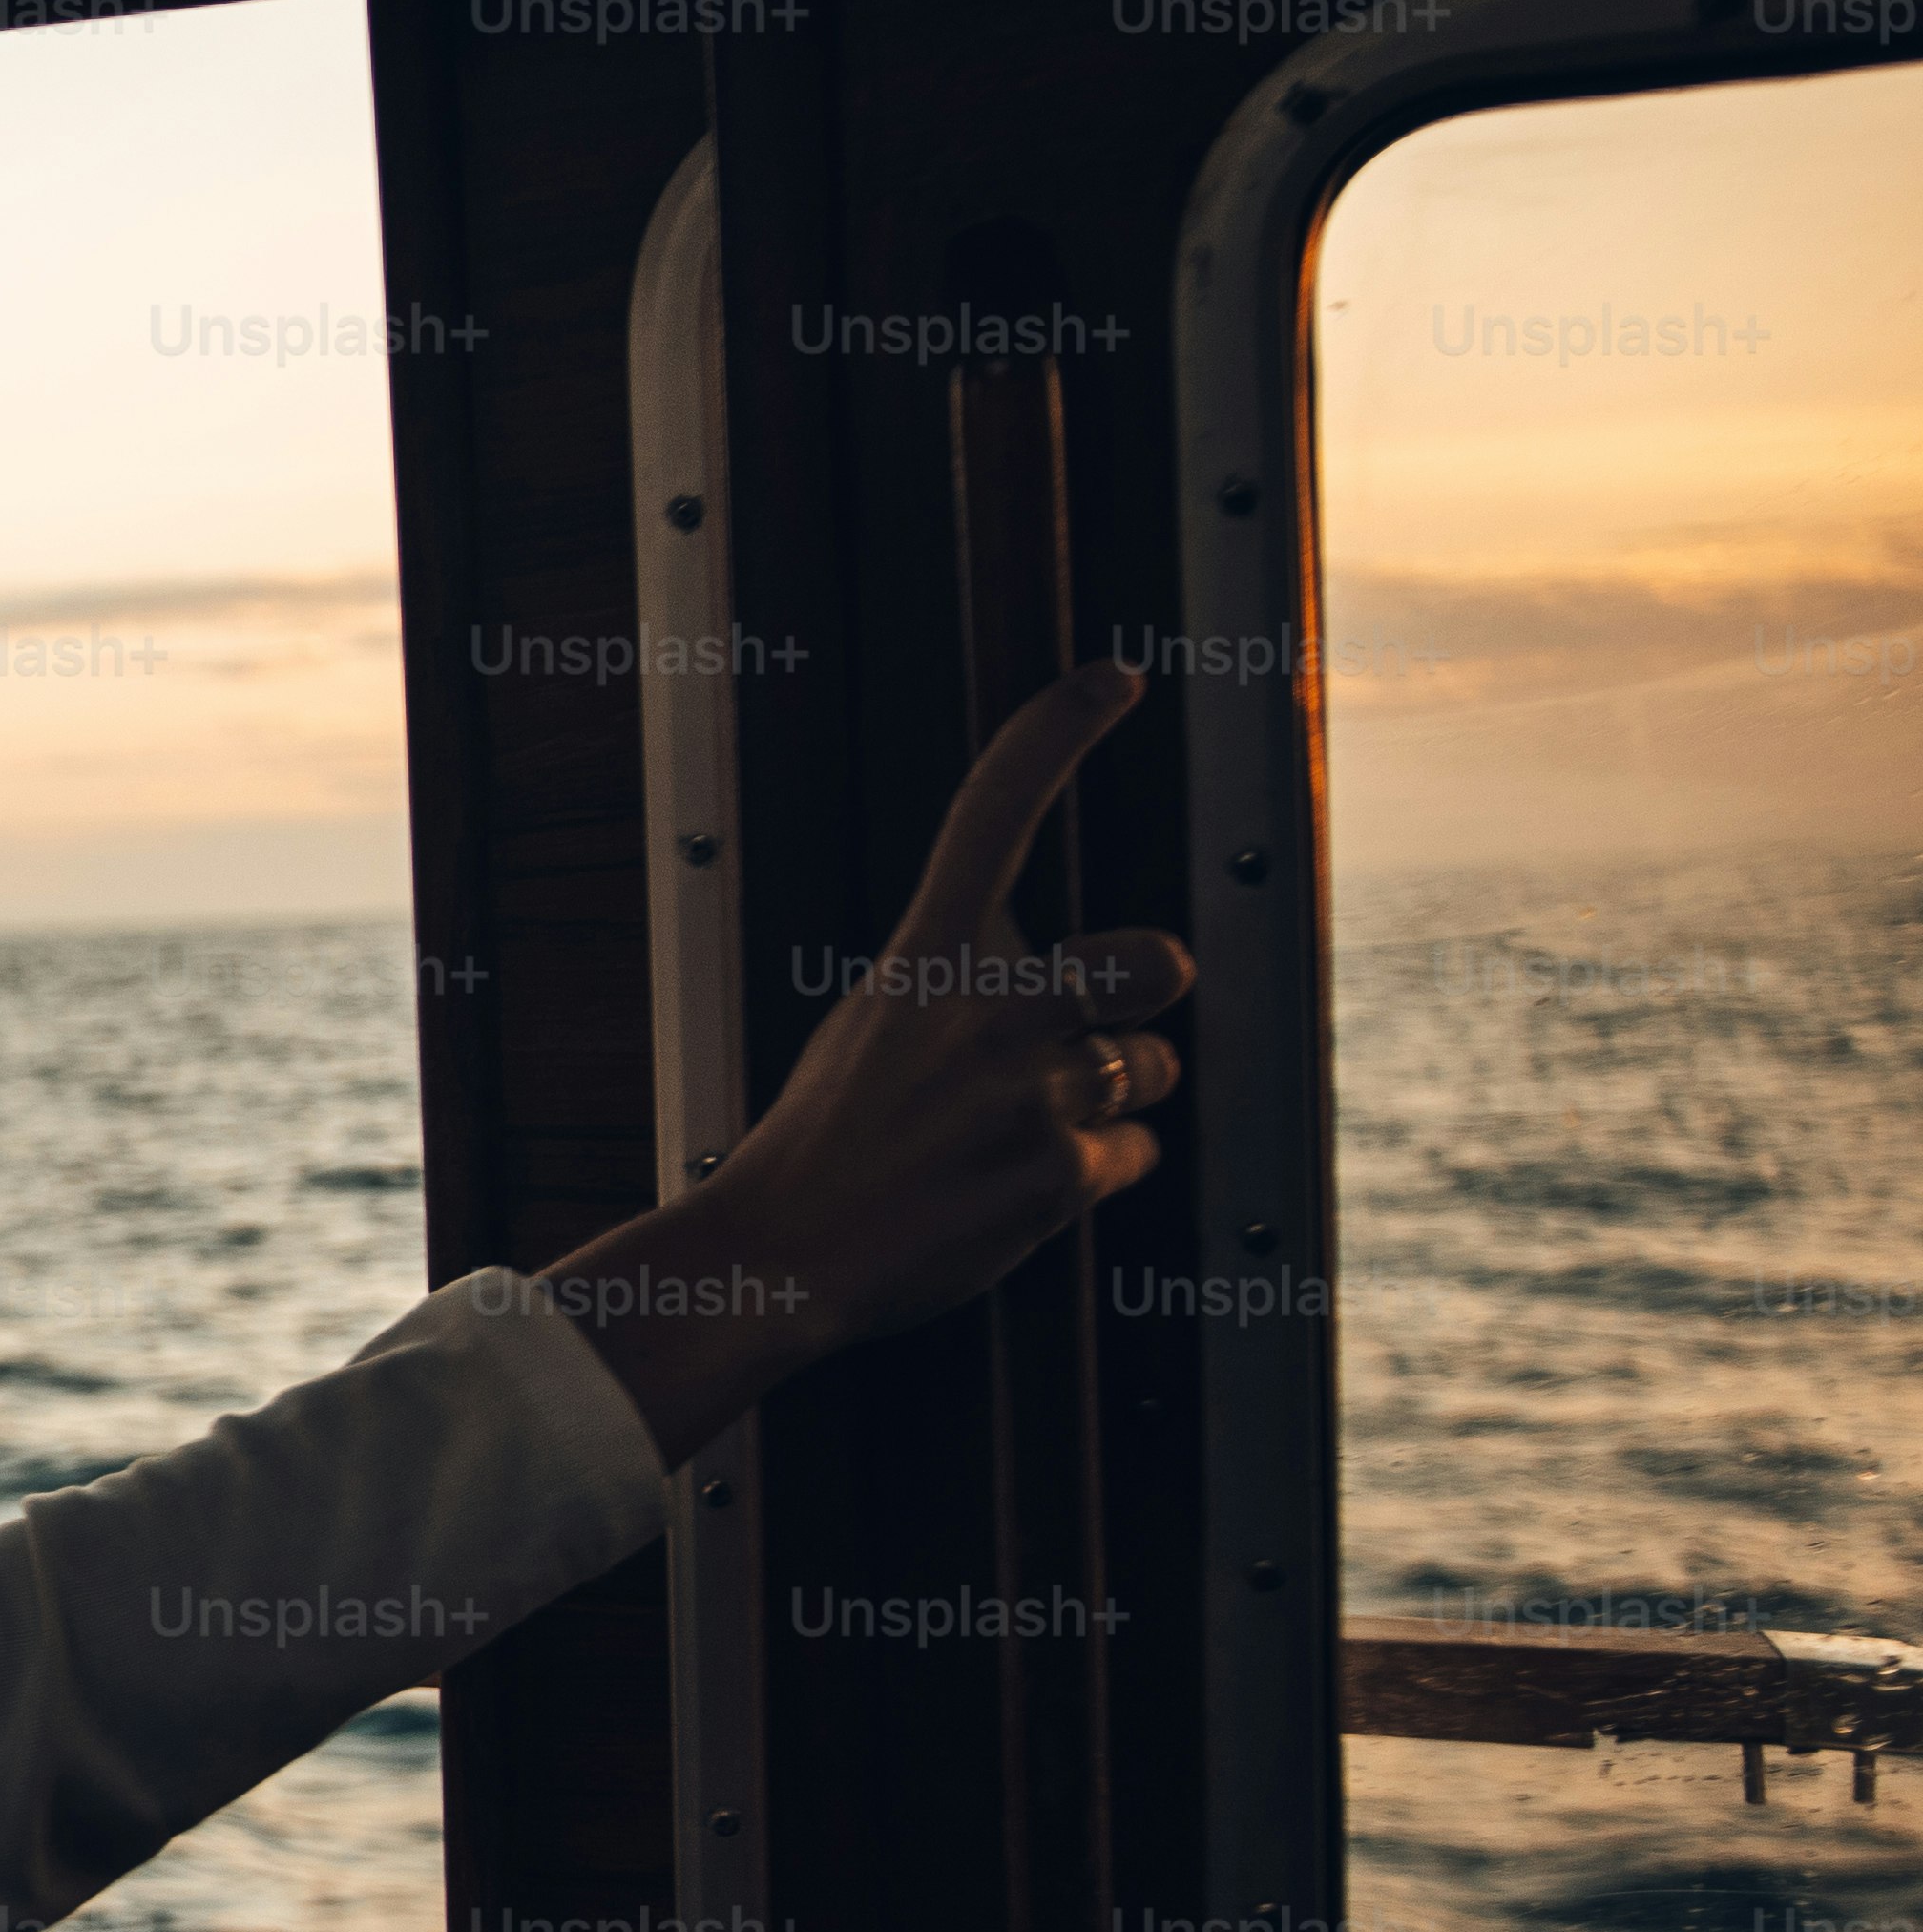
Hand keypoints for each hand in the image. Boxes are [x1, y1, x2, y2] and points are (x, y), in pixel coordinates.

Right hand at [554, 660, 1193, 1459]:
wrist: (782, 1255)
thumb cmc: (823, 1144)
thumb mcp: (868, 1027)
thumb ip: (963, 989)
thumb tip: (1080, 987)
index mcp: (924, 959)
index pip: (992, 813)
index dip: (1056, 733)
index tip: (1113, 676)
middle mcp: (986, 1006)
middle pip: (1148, 963)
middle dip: (1145, 996)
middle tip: (1100, 1026)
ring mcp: (1028, 1089)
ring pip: (1148, 1069)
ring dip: (1111, 1101)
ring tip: (1021, 1136)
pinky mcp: (1060, 1171)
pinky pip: (1133, 1154)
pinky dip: (1091, 1176)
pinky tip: (1014, 1191)